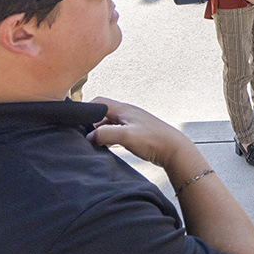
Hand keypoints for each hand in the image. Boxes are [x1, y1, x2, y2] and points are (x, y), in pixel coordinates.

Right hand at [88, 98, 202, 179]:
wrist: (175, 151)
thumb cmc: (154, 140)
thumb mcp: (125, 136)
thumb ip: (105, 134)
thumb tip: (89, 136)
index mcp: (124, 109)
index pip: (98, 102)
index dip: (86, 111)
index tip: (77, 123)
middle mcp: (127, 113)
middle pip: (102, 113)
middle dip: (91, 123)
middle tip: (86, 137)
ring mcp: (132, 123)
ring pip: (110, 123)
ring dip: (101, 131)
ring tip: (96, 143)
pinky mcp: (137, 133)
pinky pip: (117, 132)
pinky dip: (109, 137)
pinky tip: (109, 147)